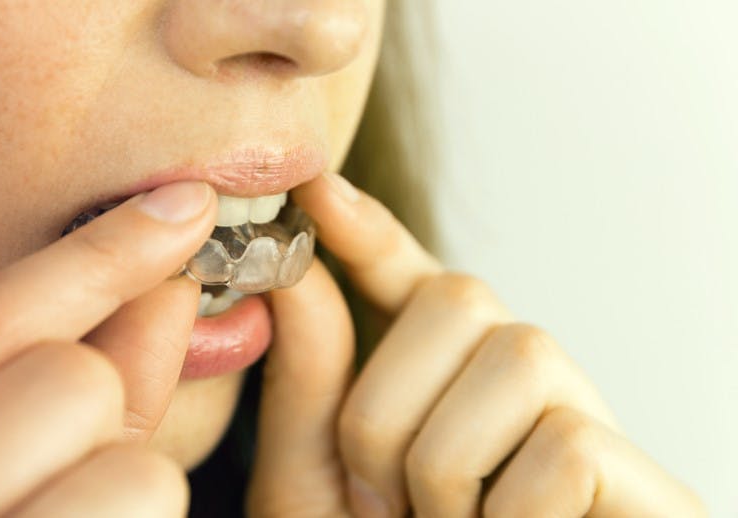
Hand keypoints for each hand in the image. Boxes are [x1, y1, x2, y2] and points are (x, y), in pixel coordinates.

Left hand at [247, 174, 704, 516]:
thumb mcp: (318, 491)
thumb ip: (310, 387)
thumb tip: (301, 272)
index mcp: (437, 383)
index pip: (413, 279)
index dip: (367, 229)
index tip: (314, 189)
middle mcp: (517, 386)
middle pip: (462, 297)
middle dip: (389, 404)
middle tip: (383, 501)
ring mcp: (585, 423)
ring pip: (519, 355)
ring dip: (445, 466)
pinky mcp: (642, 480)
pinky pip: (564, 446)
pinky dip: (508, 517)